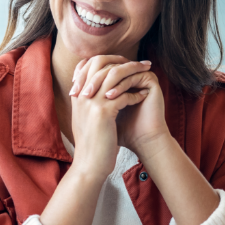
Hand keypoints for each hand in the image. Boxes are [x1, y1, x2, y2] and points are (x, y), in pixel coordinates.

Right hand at [69, 55, 151, 180]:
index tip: (125, 62)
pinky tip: (143, 96)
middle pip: (101, 64)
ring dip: (133, 72)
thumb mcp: (86, 119)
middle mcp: (81, 95)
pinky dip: (135, 94)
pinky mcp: (103, 113)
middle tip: (141, 62)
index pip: (88, 64)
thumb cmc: (92, 145)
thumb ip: (90, 102)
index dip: (108, 59)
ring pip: (113, 75)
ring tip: (147, 73)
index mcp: (77, 96)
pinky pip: (123, 95)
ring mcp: (90, 103)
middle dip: (123, 61)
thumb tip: (105, 90)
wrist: (89, 165)